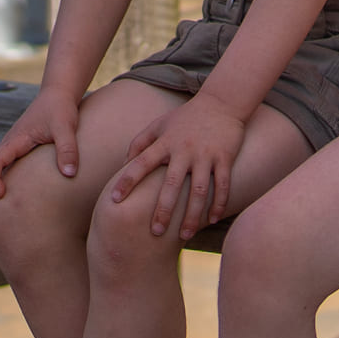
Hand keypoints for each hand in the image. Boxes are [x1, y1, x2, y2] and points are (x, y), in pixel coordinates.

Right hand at [0, 87, 79, 212]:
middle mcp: (8, 144)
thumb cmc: (61, 108)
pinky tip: (2, 195)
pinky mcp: (16, 148)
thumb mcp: (67, 127)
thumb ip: (68, 149)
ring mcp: (10, 146)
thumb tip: (70, 174)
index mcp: (16, 140)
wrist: (58, 94)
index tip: (0, 195)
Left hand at [111, 91, 247, 239]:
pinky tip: (212, 219)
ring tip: (184, 235)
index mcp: (165, 142)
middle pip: (171, 185)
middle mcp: (184, 150)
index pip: (141, 163)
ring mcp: (206, 154)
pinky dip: (218, 203)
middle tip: (156, 232)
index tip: (114, 200)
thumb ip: (140, 142)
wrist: (223, 101)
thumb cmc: (186, 117)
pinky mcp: (225, 157)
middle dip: (163, 210)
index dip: (127, 181)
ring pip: (198, 190)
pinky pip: (222, 184)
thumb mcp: (159, 124)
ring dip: (192, 215)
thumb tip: (123, 164)